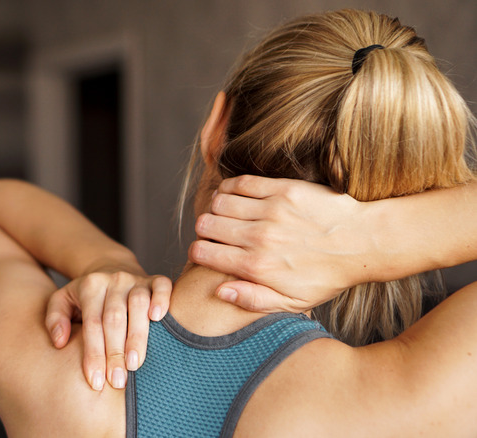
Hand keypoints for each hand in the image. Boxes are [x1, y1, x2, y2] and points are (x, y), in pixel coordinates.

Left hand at [45, 269, 171, 389]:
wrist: (110, 268)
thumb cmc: (85, 296)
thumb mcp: (62, 300)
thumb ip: (55, 319)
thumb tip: (59, 341)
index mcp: (90, 286)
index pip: (92, 324)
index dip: (94, 354)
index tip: (96, 382)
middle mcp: (113, 280)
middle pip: (114, 318)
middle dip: (115, 353)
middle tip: (117, 381)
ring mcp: (136, 279)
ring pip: (138, 305)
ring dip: (137, 336)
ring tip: (135, 364)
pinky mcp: (154, 279)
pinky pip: (162, 286)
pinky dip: (162, 300)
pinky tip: (159, 318)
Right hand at [189, 175, 367, 312]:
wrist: (364, 243)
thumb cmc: (327, 276)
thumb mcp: (293, 303)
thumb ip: (252, 300)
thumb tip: (219, 292)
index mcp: (257, 268)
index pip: (203, 253)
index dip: (199, 252)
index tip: (206, 251)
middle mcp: (260, 238)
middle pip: (206, 225)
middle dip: (204, 229)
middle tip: (215, 232)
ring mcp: (271, 212)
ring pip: (219, 202)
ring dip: (216, 208)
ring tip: (225, 214)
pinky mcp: (283, 190)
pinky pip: (240, 183)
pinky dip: (230, 188)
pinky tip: (234, 195)